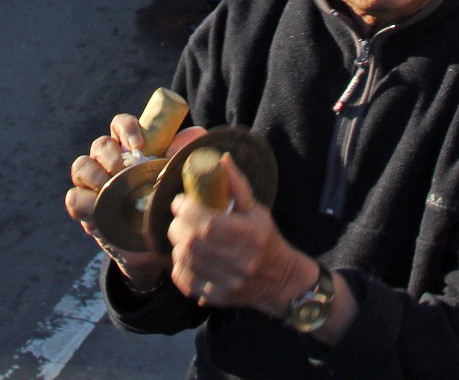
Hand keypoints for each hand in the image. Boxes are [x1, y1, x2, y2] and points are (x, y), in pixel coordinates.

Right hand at [66, 113, 205, 290]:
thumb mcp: (174, 179)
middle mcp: (107, 162)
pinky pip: (73, 197)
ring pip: (81, 166)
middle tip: (125, 171)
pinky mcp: (84, 209)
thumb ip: (182, 155)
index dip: (126, 128)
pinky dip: (82, 200)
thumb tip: (196, 133)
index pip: (119, 125)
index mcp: (128, 148)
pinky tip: (97, 207)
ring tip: (109, 187)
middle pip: (100, 144)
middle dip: (111, 155)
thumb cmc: (162, 205)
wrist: (152, 247)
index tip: (139, 145)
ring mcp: (93, 185)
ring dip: (94, 174)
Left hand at [165, 154, 313, 319]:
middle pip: (192, 243)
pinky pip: (186, 282)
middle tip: (179, 218)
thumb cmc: (266, 239)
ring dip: (178, 245)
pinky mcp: (219, 298)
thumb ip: (237, 185)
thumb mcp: (256, 210)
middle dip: (177, 226)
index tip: (180, 202)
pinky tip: (187, 258)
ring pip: (186, 262)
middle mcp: (240, 261)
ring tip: (183, 236)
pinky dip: (180, 268)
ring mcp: (229, 283)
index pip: (207, 223)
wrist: (281, 280)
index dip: (187, 210)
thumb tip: (221, 159)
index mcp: (250, 235)